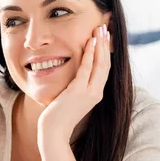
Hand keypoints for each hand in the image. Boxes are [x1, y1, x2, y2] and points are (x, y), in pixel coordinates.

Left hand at [38, 24, 111, 143]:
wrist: (53, 132)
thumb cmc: (58, 117)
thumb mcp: (70, 99)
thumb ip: (75, 88)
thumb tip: (73, 79)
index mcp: (95, 94)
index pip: (104, 69)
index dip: (105, 52)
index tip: (104, 38)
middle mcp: (96, 93)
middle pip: (106, 64)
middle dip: (106, 44)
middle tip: (105, 28)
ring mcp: (88, 92)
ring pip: (99, 64)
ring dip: (100, 45)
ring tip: (100, 30)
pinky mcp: (78, 91)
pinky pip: (86, 69)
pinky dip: (89, 54)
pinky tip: (90, 42)